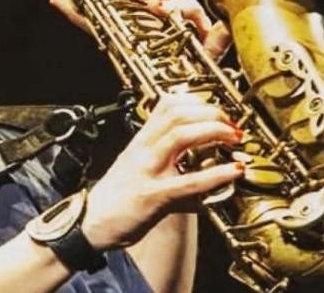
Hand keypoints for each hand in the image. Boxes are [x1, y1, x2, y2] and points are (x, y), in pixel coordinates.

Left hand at [49, 0, 231, 60]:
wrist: (157, 79)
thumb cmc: (137, 49)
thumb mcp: (104, 29)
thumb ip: (81, 13)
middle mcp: (171, 2)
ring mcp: (189, 21)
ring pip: (188, 1)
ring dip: (175, 3)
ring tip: (160, 13)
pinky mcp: (206, 43)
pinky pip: (216, 31)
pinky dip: (215, 31)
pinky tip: (209, 33)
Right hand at [79, 94, 243, 249]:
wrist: (88, 223)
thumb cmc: (114, 200)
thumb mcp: (134, 167)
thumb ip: (160, 157)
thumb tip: (193, 154)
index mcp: (139, 142)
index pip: (166, 105)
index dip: (197, 102)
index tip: (216, 110)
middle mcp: (142, 151)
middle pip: (176, 114)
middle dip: (211, 113)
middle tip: (232, 125)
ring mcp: (147, 171)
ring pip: (180, 136)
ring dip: (214, 132)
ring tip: (235, 138)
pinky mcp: (153, 196)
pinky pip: (188, 182)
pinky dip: (215, 174)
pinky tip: (234, 171)